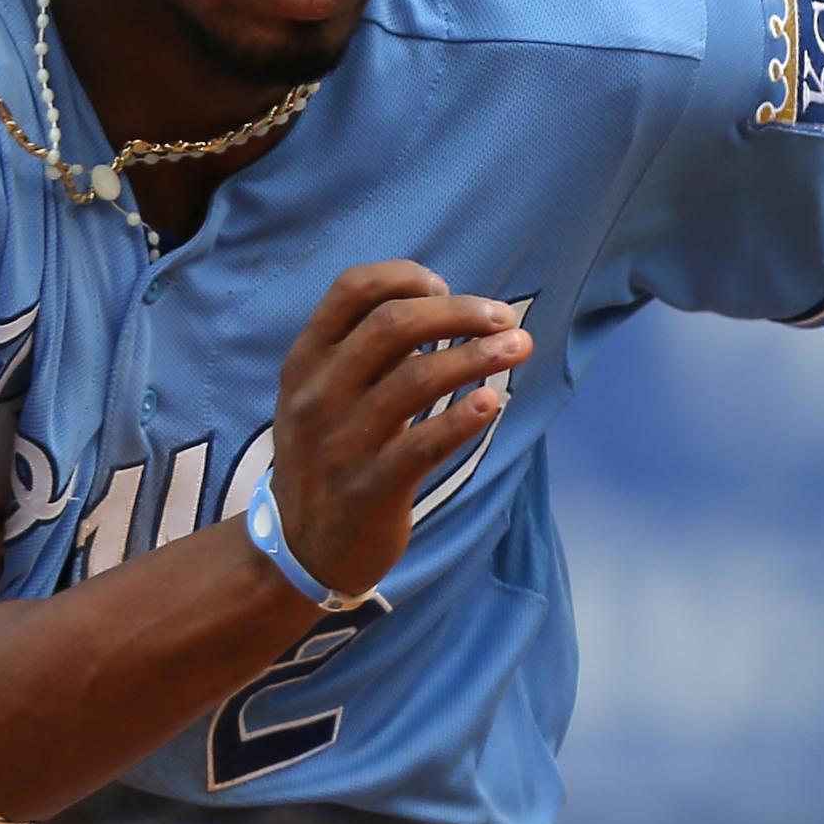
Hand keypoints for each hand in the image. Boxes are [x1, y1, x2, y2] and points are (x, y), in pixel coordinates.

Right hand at [270, 262, 529, 599]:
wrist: (304, 546)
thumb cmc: (330, 454)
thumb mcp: (323, 395)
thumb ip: (367, 352)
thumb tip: (439, 304)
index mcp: (304, 361)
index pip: (352, 290)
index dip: (405, 276)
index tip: (444, 286)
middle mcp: (316, 395)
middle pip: (392, 325)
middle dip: (458, 312)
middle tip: (504, 317)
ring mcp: (340, 442)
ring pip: (415, 379)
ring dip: (475, 356)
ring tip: (519, 348)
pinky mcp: (369, 489)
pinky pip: (423, 445)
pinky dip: (462, 419)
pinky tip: (492, 402)